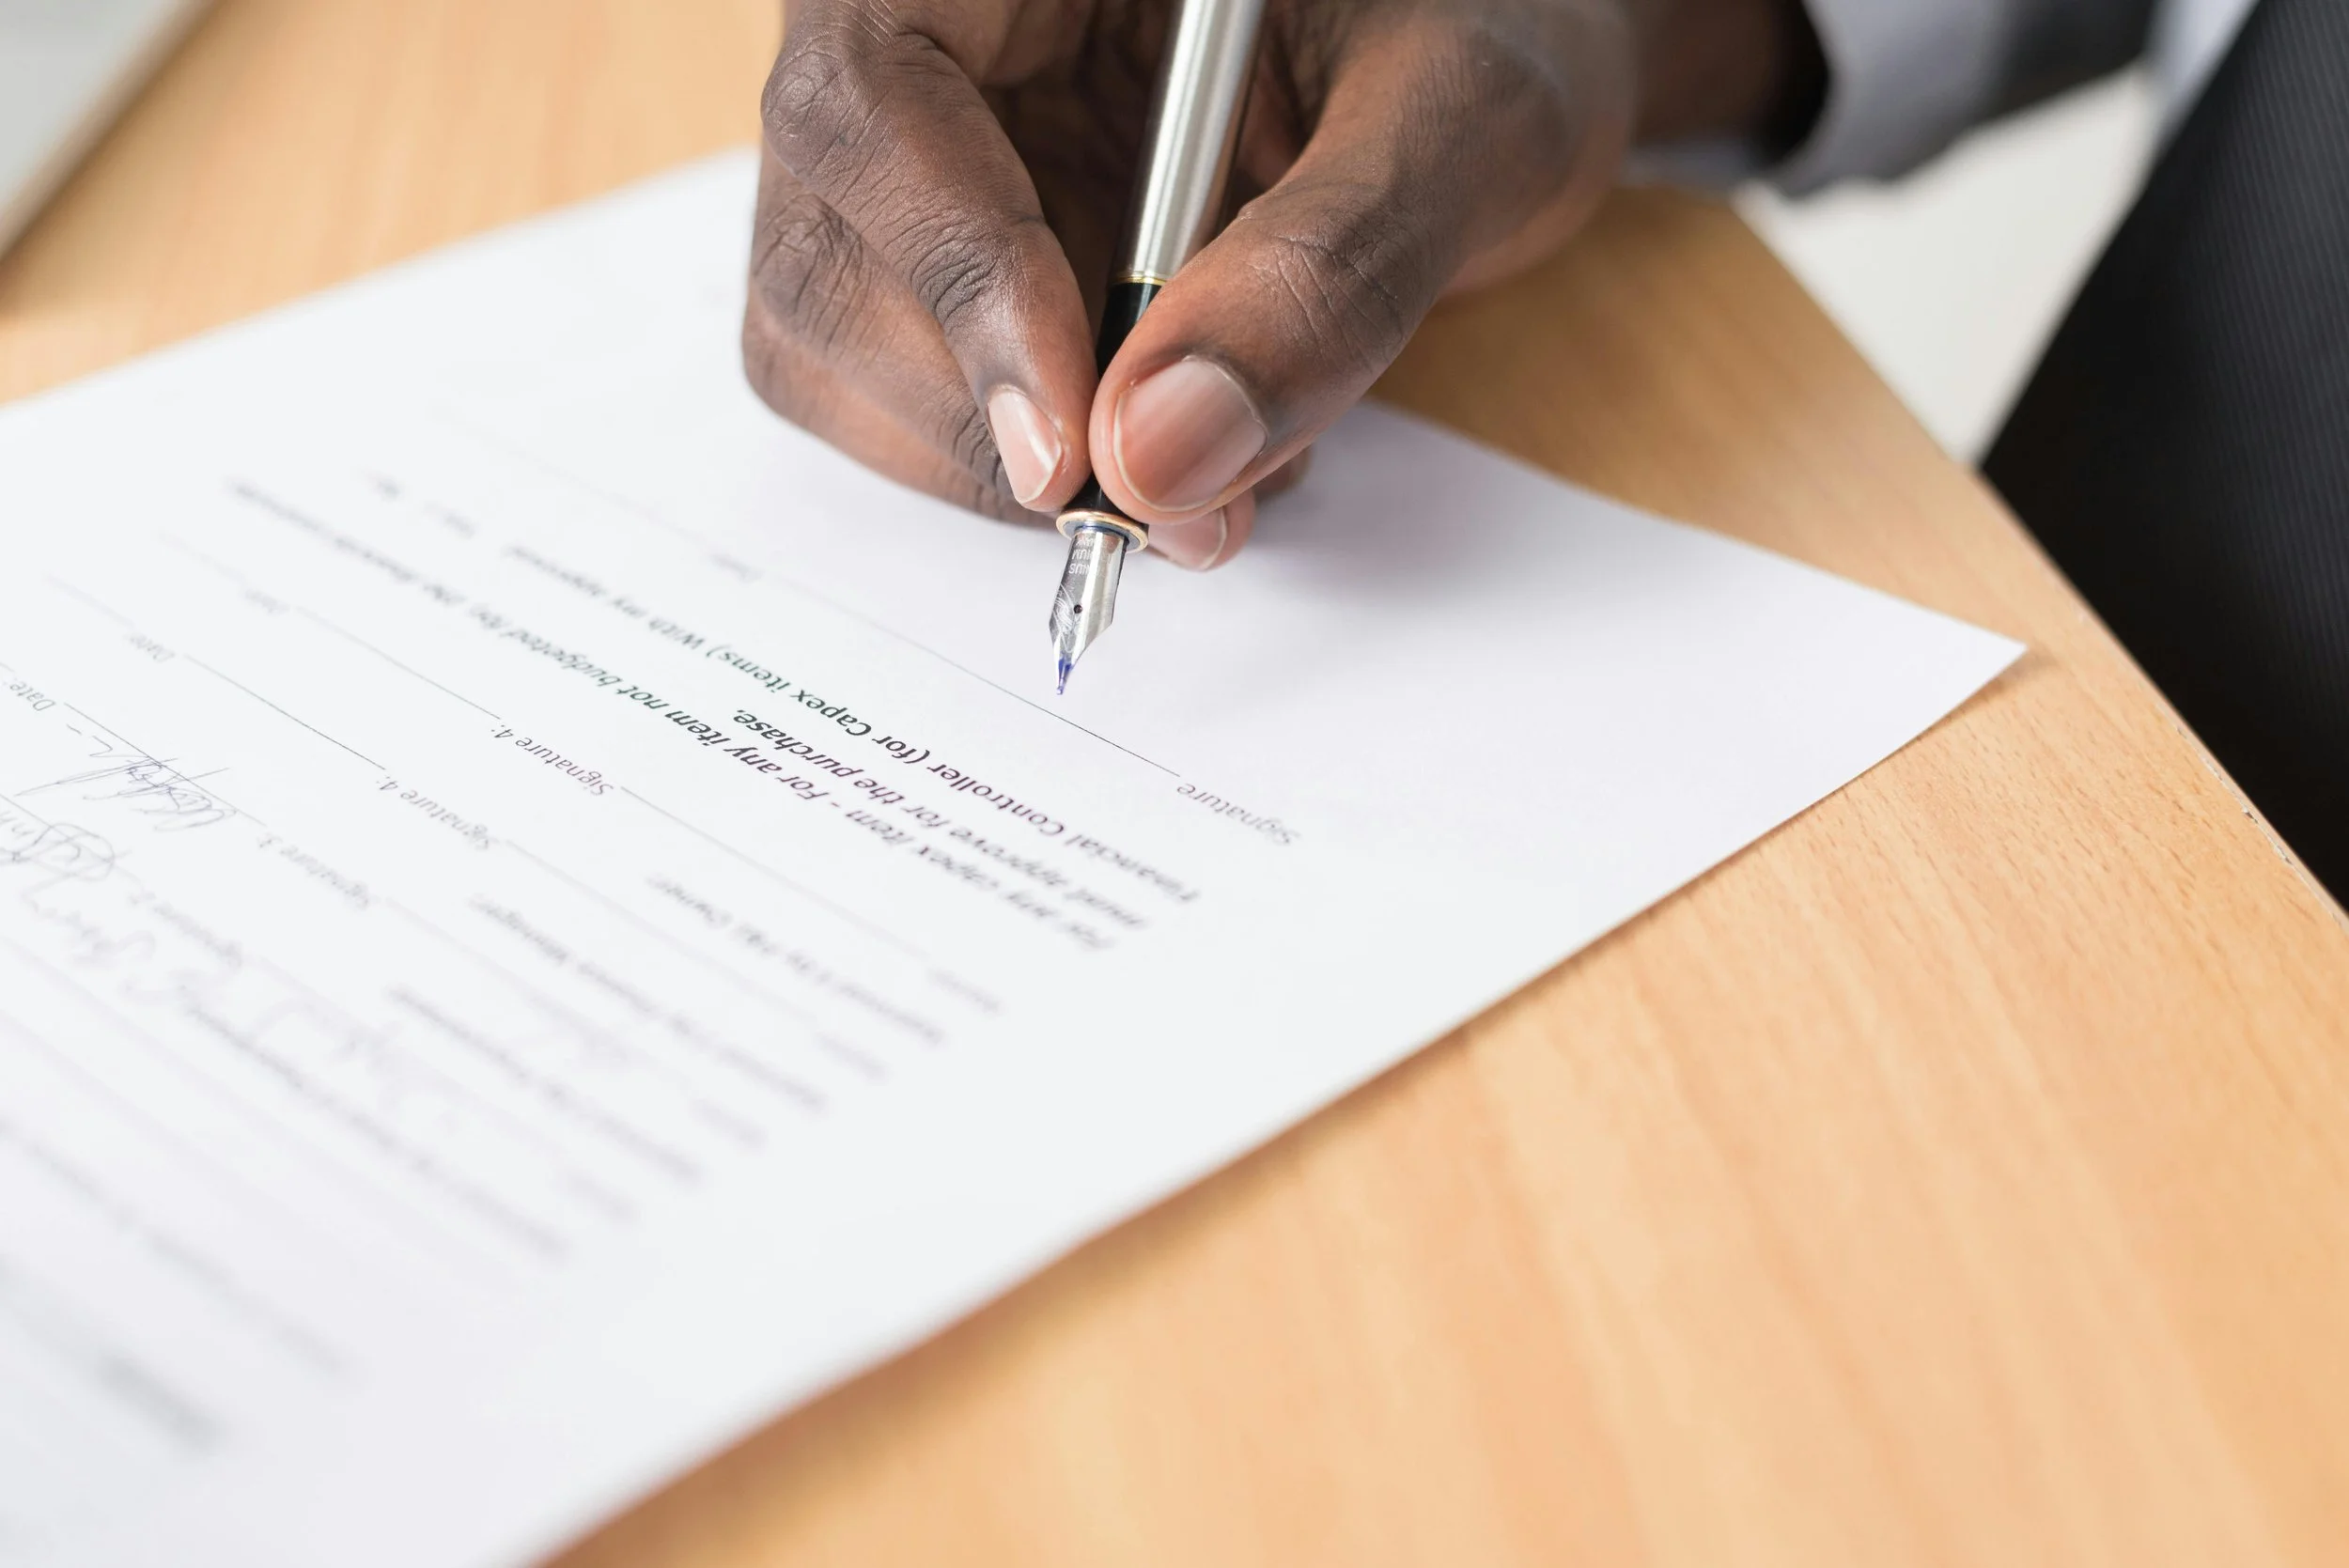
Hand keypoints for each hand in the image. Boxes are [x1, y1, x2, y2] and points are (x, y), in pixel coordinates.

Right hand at [745, 0, 1816, 568]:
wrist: (1492, 58)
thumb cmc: (1488, 27)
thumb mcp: (1462, 116)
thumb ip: (1328, 272)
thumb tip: (1161, 461)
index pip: (873, 98)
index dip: (957, 284)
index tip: (1071, 453)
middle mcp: (931, 34)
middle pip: (822, 249)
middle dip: (981, 418)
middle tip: (1167, 509)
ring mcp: (920, 157)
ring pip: (833, 345)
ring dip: (996, 465)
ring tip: (1206, 468)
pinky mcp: (944, 261)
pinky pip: (909, 397)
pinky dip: (1025, 470)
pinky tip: (1167, 441)